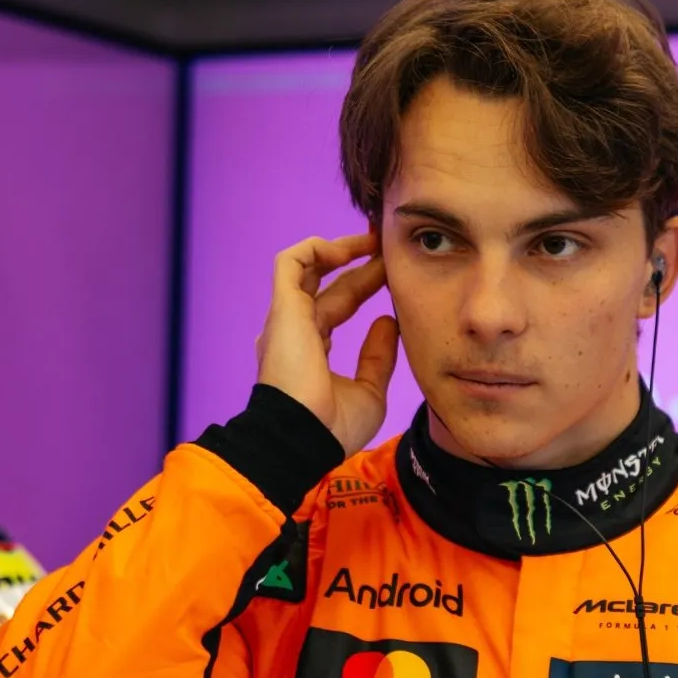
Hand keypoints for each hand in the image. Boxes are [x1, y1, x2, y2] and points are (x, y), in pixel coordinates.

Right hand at [256, 232, 398, 456]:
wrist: (304, 438)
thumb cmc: (333, 427)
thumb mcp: (369, 391)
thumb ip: (378, 357)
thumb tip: (388, 321)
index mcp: (312, 349)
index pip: (340, 305)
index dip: (366, 283)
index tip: (394, 269)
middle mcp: (295, 329)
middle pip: (330, 284)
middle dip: (362, 262)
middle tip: (391, 247)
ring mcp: (287, 318)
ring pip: (309, 267)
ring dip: (342, 248)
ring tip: (374, 239)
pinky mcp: (283, 308)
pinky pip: (290, 262)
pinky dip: (317, 248)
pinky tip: (349, 246)